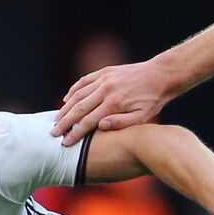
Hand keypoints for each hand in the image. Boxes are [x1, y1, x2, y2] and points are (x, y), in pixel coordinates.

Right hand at [53, 60, 176, 145]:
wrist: (160, 75)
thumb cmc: (152, 101)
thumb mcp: (142, 117)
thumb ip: (121, 123)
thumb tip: (100, 126)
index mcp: (114, 104)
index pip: (88, 121)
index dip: (75, 133)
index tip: (65, 142)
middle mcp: (106, 90)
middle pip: (79, 108)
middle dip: (64, 122)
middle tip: (53, 133)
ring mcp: (104, 79)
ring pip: (78, 94)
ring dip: (65, 108)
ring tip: (56, 119)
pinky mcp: (104, 72)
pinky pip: (83, 82)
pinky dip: (73, 91)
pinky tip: (66, 100)